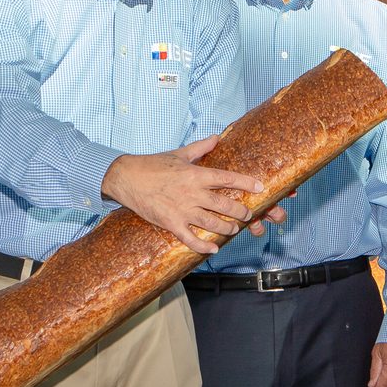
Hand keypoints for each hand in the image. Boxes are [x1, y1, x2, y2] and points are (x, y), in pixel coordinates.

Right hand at [102, 135, 261, 254]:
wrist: (127, 178)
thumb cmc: (152, 165)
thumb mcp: (179, 154)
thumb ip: (200, 148)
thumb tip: (216, 137)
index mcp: (195, 174)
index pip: (227, 178)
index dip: (246, 183)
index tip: (260, 187)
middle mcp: (192, 193)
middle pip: (224, 205)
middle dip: (240, 211)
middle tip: (248, 214)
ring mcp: (181, 210)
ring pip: (212, 223)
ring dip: (227, 228)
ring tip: (234, 229)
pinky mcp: (170, 223)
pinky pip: (190, 239)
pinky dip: (203, 246)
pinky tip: (214, 248)